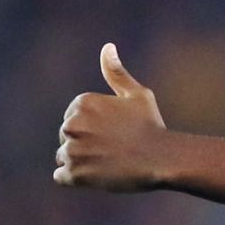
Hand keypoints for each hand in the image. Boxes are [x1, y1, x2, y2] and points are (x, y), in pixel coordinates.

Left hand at [54, 43, 169, 191]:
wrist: (163, 159)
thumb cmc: (152, 126)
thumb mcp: (137, 95)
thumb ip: (116, 73)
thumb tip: (107, 47)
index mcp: (82, 103)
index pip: (73, 119)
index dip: (94, 129)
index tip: (115, 134)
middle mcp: (72, 124)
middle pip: (66, 138)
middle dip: (85, 145)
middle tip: (115, 150)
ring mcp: (71, 148)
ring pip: (64, 157)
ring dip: (83, 162)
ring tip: (108, 163)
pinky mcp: (73, 172)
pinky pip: (61, 176)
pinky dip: (77, 178)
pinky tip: (98, 174)